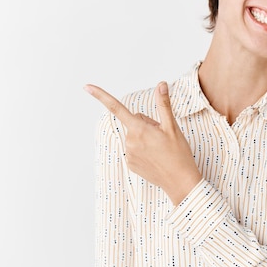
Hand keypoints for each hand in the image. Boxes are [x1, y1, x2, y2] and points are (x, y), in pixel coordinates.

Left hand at [84, 81, 201, 204]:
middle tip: (162, 137)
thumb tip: (161, 84)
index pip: (116, 108)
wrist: (180, 182)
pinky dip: (144, 150)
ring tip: (160, 148)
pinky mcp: (130, 164)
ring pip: (135, 136)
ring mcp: (129, 154)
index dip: (100, 96)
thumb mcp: (172, 127)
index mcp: (139, 129)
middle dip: (147, 125)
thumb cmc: (179, 154)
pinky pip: (134, 149)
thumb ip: (163, 104)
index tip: (86, 86)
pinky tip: (155, 157)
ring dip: (146, 138)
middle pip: (135, 122)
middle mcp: (130, 141)